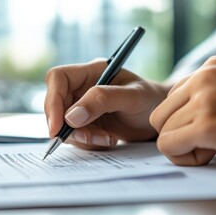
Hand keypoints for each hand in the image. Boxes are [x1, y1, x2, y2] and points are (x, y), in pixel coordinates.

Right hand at [45, 59, 168, 149]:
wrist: (163, 117)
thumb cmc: (151, 99)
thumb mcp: (132, 97)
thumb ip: (103, 101)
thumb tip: (71, 116)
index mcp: (91, 71)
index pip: (58, 78)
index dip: (52, 101)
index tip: (58, 126)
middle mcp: (82, 87)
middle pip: (56, 104)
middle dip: (68, 126)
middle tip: (88, 140)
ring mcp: (83, 106)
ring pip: (64, 124)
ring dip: (82, 137)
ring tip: (108, 139)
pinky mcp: (86, 124)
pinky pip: (76, 136)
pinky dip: (89, 143)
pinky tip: (109, 139)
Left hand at [150, 56, 215, 167]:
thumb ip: (208, 91)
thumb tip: (175, 110)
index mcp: (213, 66)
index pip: (171, 98)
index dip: (186, 120)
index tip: (213, 126)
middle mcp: (206, 76)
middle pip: (161, 115)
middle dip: (181, 133)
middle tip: (212, 139)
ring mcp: (206, 98)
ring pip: (163, 131)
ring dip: (186, 146)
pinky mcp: (208, 125)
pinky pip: (168, 146)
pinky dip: (185, 158)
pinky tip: (213, 153)